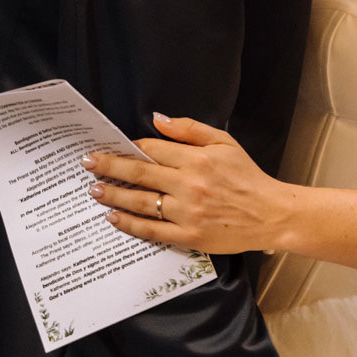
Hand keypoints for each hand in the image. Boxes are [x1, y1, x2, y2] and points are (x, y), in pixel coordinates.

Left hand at [83, 115, 294, 253]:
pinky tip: (114, 218)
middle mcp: (189, 184)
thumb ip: (190, 129)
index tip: (111, 146)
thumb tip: (157, 120)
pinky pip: (151, 230)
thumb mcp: (224, 142)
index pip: (153, 149)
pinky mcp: (188, 236)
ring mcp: (187, 212)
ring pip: (140, 203)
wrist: (270, 214)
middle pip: (139, 173)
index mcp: (197, 158)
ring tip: (94, 190)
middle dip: (109, 166)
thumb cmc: (247, 176)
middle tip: (86, 163)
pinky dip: (129, 225)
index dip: (130, 147)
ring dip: (113, 195)